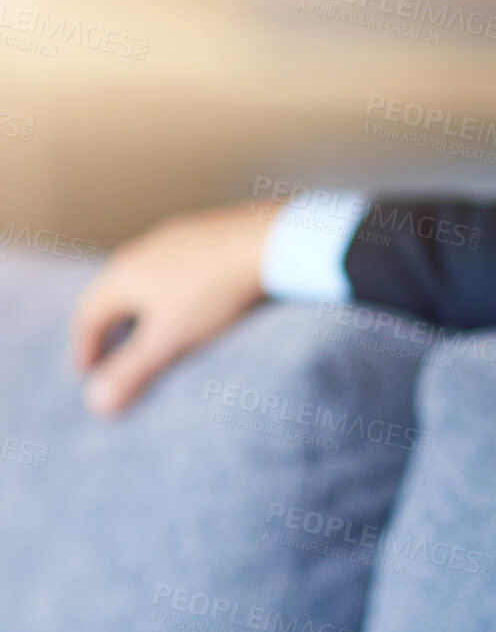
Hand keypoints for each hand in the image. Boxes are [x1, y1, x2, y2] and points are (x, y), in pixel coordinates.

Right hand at [68, 199, 280, 416]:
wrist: (273, 241)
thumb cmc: (216, 293)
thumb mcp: (170, 340)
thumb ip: (132, 371)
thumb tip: (96, 403)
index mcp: (124, 273)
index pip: (88, 313)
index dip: (85, 347)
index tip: (90, 372)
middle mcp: (145, 247)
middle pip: (115, 290)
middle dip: (114, 324)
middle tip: (119, 353)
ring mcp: (180, 234)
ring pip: (149, 273)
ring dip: (146, 303)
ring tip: (158, 328)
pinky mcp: (213, 229)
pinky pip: (183, 262)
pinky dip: (178, 286)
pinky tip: (200, 298)